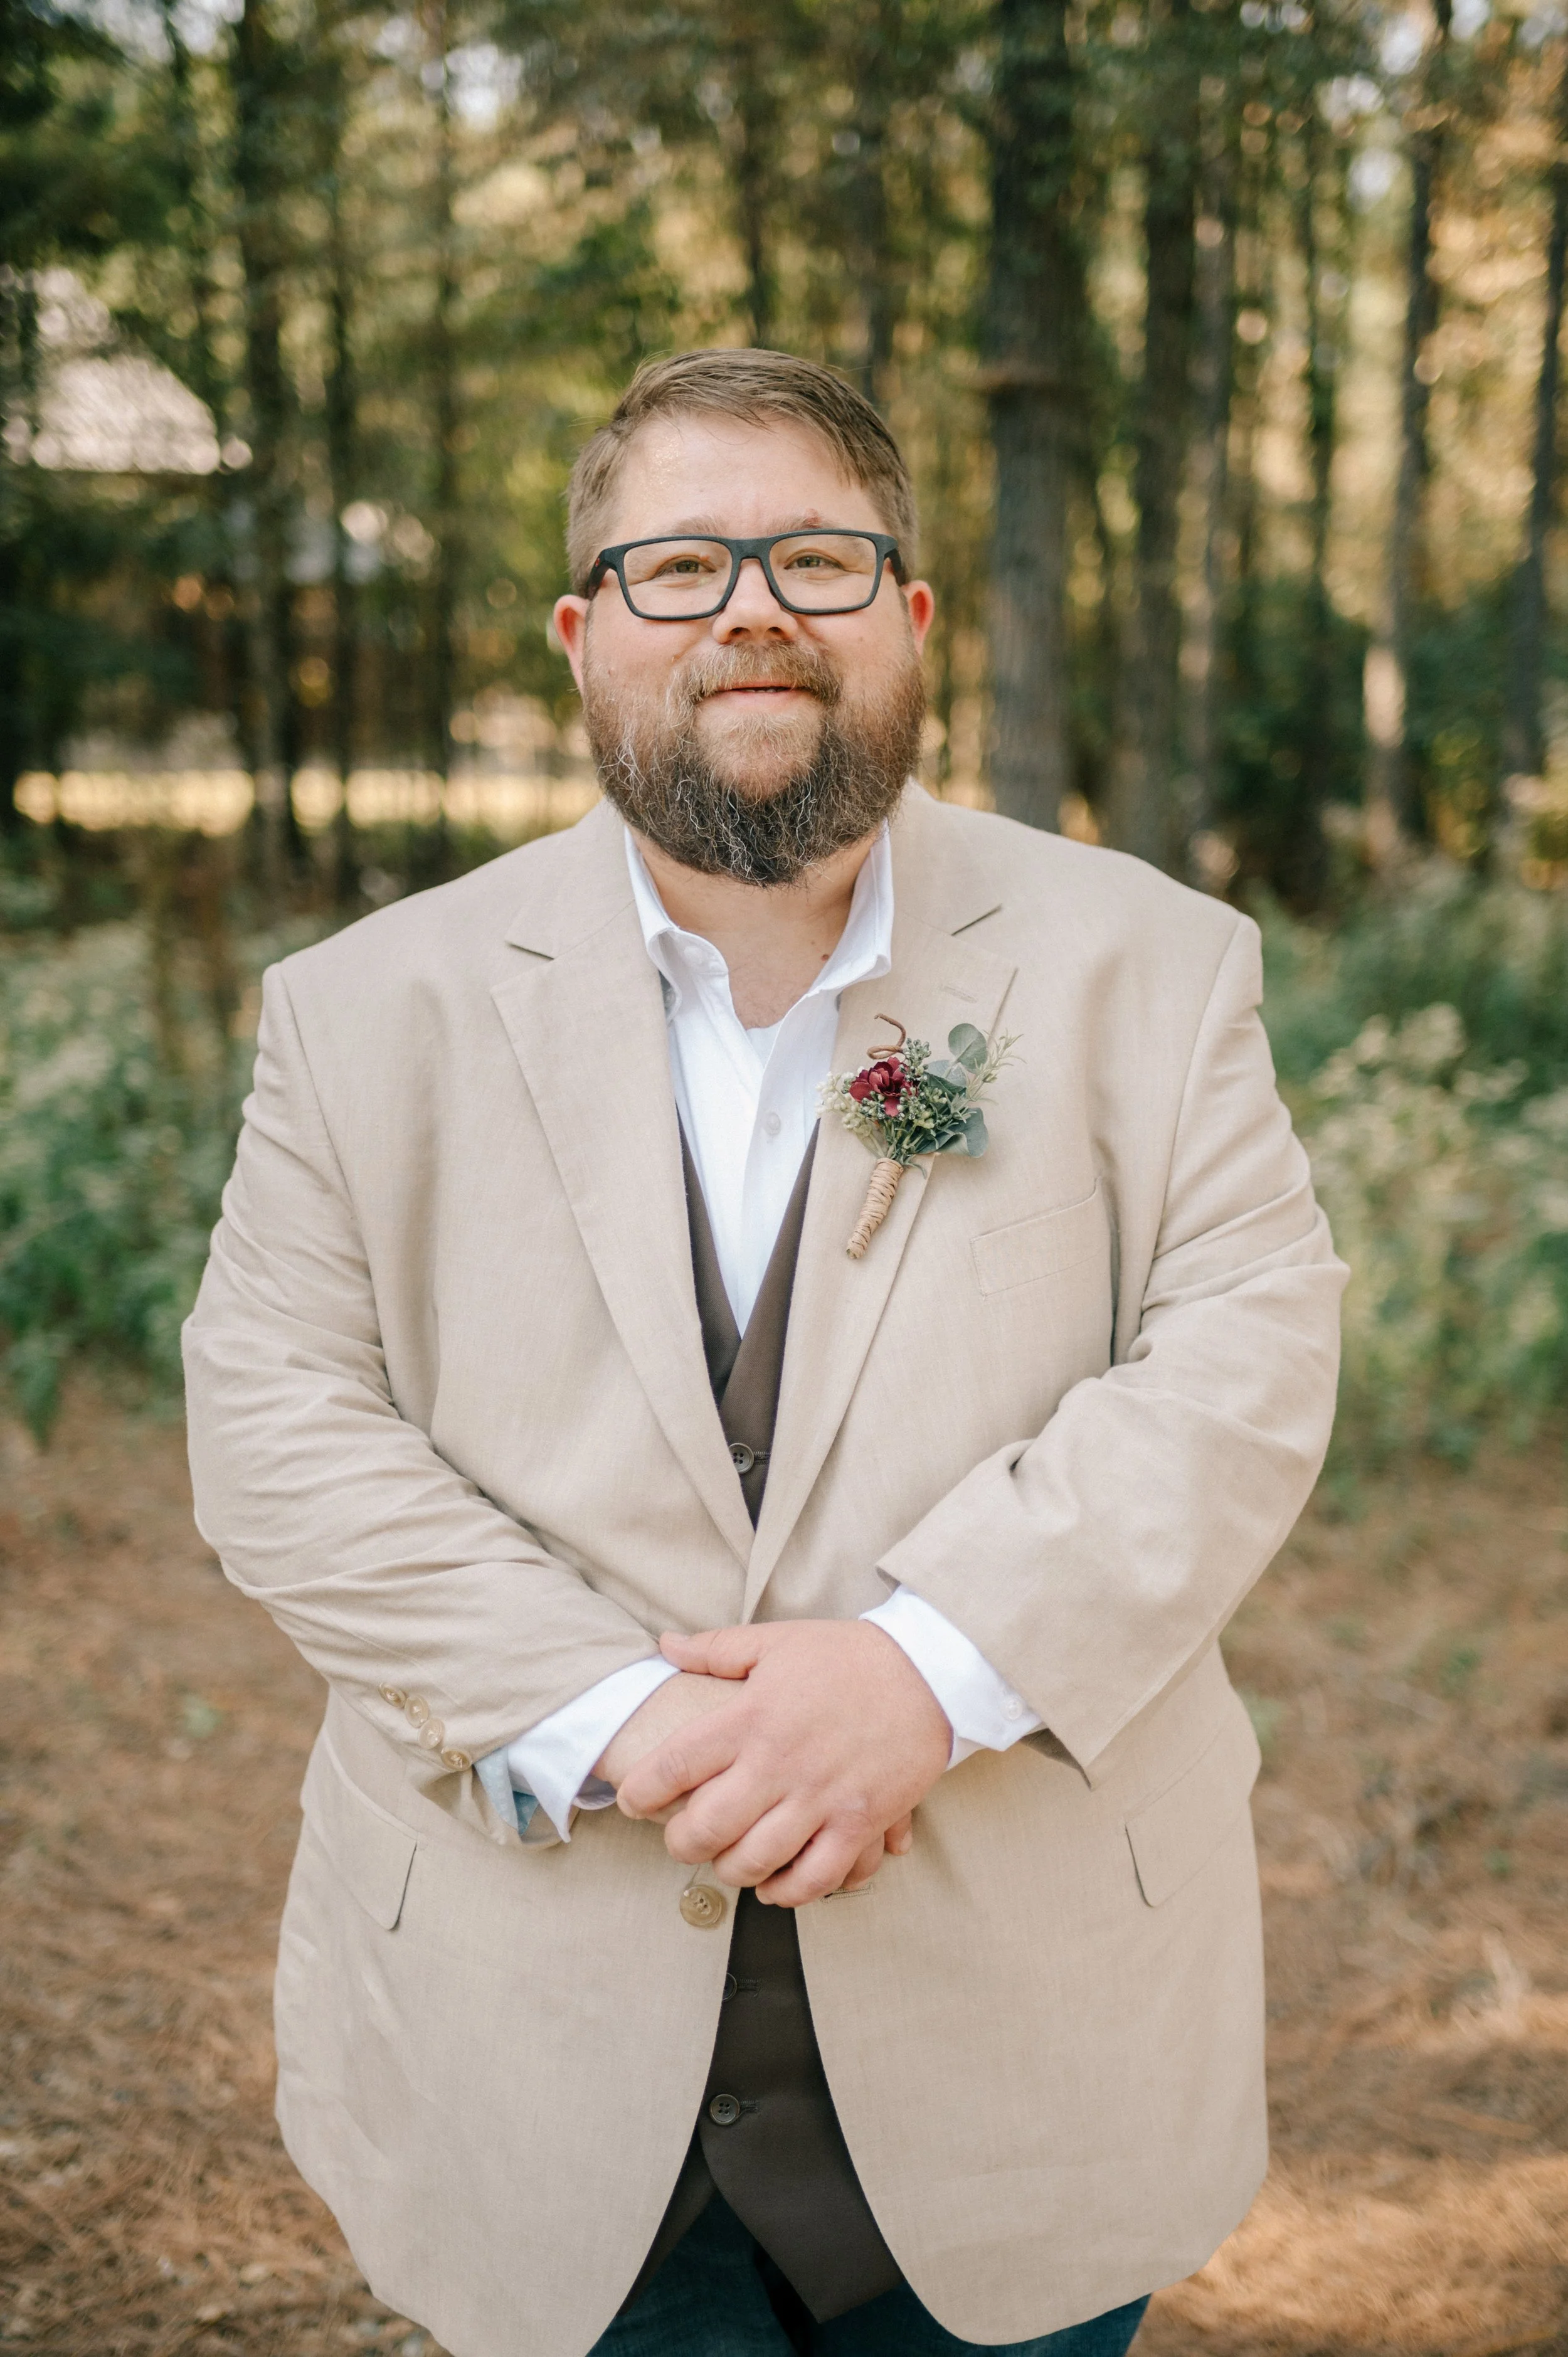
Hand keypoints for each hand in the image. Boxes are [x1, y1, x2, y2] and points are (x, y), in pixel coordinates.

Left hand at [614, 1621, 950, 1906]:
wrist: (929, 1671)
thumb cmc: (848, 1656)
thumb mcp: (777, 1641)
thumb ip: (716, 1648)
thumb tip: (665, 1645)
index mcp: (753, 1716)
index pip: (676, 1763)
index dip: (643, 1791)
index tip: (633, 1801)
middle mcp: (781, 1762)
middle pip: (707, 1827)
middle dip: (681, 1844)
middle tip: (680, 1839)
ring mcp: (822, 1797)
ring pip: (756, 1860)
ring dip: (731, 1870)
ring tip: (726, 1860)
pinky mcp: (861, 1821)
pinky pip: (817, 1877)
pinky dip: (789, 1892)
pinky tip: (775, 1885)